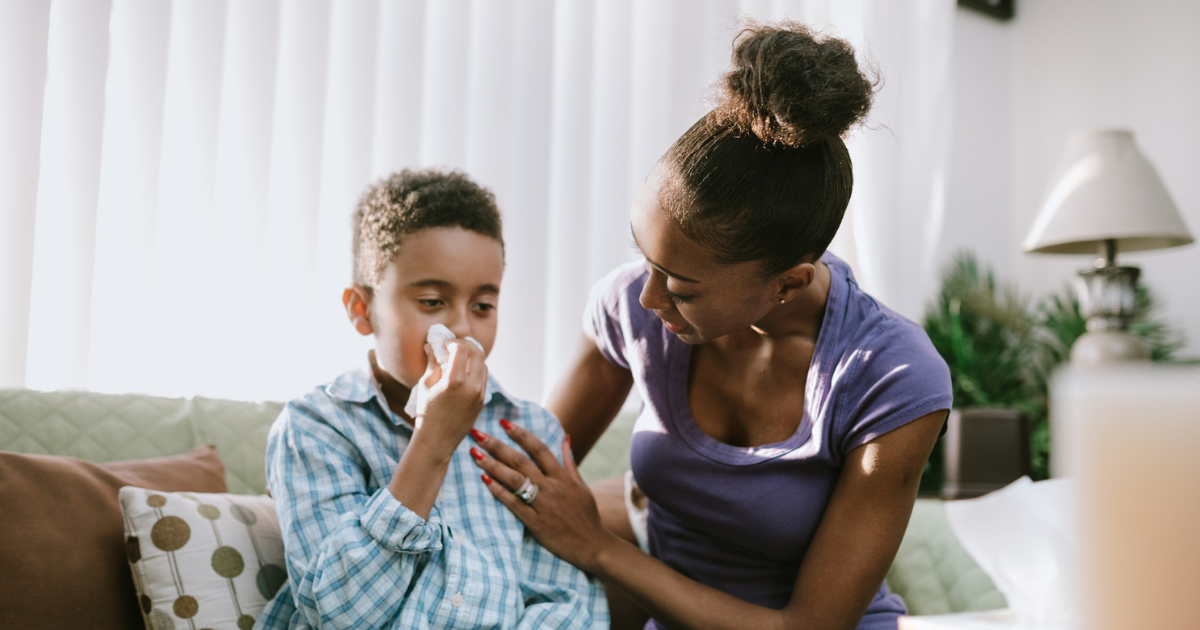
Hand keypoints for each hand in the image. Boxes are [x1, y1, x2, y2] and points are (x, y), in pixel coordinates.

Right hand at [419, 339, 487, 449]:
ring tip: (457, 359)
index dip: (453, 342)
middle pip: (477, 353)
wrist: (436, 442)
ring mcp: (480, 395)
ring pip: (483, 365)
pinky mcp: (482, 401)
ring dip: (472, 357)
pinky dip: (475, 369)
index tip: (444, 344)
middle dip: (465, 345)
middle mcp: (472, 387)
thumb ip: (432, 363)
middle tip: (453, 346)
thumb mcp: (426, 385)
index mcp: (455, 381)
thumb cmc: (426, 413)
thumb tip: (431, 345)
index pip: (462, 348)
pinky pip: (483, 378)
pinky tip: (462, 372)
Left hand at [470, 422, 616, 572]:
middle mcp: (552, 487)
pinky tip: (484, 480)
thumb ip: (569, 462)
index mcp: (562, 477)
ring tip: (475, 454)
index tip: (503, 422)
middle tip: (477, 433)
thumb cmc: (587, 516)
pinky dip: (499, 492)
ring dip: (493, 465)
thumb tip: (565, 438)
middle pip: (521, 461)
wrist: (593, 545)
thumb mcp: (581, 486)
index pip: (539, 449)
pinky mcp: (536, 523)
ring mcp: (543, 505)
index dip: (520, 434)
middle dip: (497, 445)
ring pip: (515, 480)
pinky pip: (514, 504)